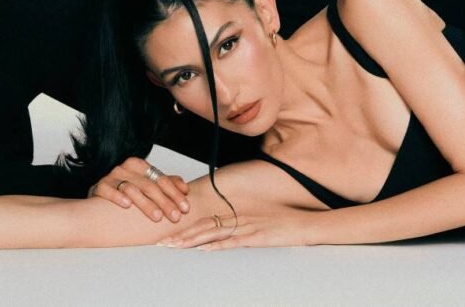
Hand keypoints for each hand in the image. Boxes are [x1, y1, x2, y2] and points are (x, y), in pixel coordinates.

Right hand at [88, 157, 189, 222]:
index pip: (162, 179)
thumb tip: (186, 189)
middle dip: (165, 202)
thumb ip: (166, 184)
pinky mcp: (100, 186)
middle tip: (175, 216)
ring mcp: (113, 177)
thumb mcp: (147, 184)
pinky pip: (109, 190)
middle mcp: (127, 168)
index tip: (185, 208)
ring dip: (146, 203)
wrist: (100, 195)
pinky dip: (118, 197)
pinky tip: (127, 205)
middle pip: (150, 185)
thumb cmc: (128, 191)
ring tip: (157, 217)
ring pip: (132, 188)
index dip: (176, 193)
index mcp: (141, 166)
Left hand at [157, 210, 315, 250]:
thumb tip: (223, 231)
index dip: (186, 228)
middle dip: (181, 235)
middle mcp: (238, 219)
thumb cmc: (282, 221)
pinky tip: (204, 249)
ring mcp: (246, 227)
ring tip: (174, 246)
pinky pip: (234, 241)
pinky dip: (218, 245)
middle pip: (204, 227)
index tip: (169, 234)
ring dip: (193, 240)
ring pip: (214, 233)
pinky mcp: (256, 236)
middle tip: (161, 243)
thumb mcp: (257, 221)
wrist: (303, 223)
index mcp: (236, 215)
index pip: (205, 221)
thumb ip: (240, 224)